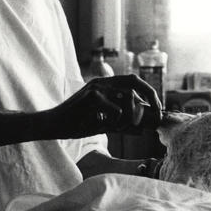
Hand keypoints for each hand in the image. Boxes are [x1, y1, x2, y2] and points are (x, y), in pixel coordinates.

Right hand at [47, 74, 162, 137]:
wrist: (53, 125)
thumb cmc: (76, 124)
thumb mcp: (102, 124)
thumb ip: (121, 125)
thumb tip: (142, 130)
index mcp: (104, 85)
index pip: (133, 80)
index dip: (149, 92)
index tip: (157, 109)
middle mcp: (102, 82)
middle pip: (135, 82)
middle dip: (151, 98)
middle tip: (156, 116)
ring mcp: (96, 88)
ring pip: (129, 98)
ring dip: (130, 116)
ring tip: (117, 126)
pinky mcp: (92, 98)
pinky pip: (117, 111)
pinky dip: (116, 122)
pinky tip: (101, 125)